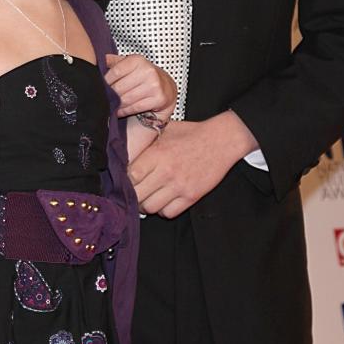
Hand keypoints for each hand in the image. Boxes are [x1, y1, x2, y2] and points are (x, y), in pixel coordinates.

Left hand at [103, 53, 176, 117]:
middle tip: (104, 98)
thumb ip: (115, 61)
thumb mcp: (130, 64)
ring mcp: (154, 86)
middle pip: (119, 87)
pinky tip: (119, 111)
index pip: (115, 72)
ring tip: (110, 105)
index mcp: (138, 60)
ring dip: (116, 104)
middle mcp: (148, 72)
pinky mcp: (158, 99)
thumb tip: (99, 59)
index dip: (106, 81)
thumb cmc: (143, 75)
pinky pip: (134, 108)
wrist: (166, 87)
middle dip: (110, 95)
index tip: (100, 86)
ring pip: (126, 99)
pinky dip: (124, 111)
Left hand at [128, 112, 257, 217]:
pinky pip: (169, 213)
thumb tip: (122, 152)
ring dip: (146, 205)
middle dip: (132, 195)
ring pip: (151, 208)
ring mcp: (180, 186)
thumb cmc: (190, 134)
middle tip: (133, 193)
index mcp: (157, 154)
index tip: (123, 181)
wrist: (221, 140)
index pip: (130, 176)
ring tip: (147, 197)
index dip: (123, 181)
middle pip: (137, 195)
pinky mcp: (192, 196)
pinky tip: (163, 200)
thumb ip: (145, 143)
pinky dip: (163, 210)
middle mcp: (167, 172)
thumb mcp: (164, 130)